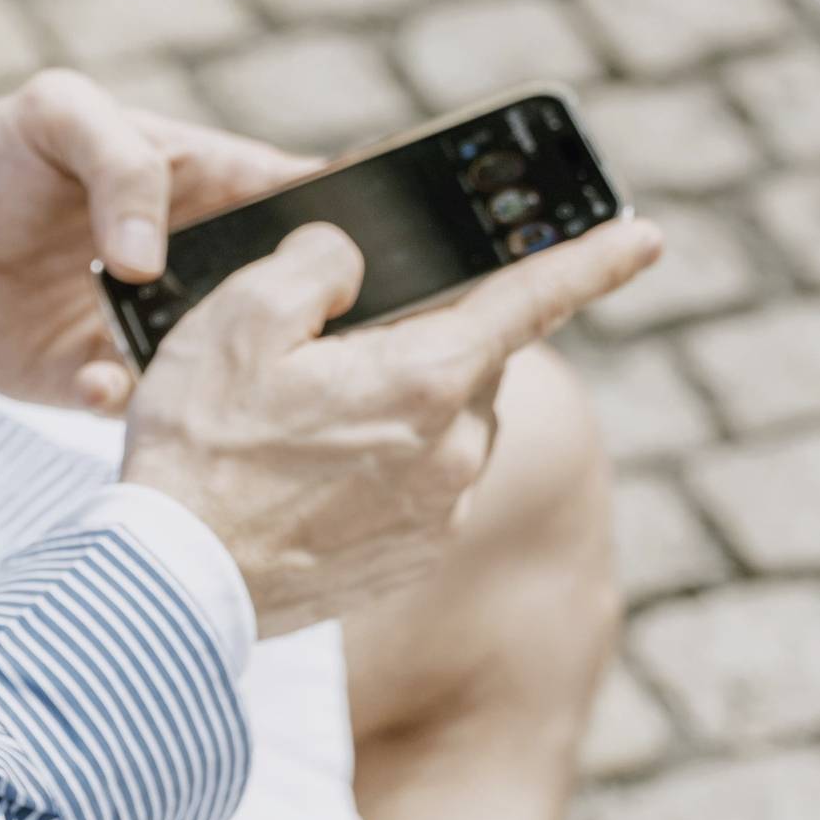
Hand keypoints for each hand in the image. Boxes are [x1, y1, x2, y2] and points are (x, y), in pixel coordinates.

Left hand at [0, 70, 307, 410]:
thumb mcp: (53, 112)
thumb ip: (119, 160)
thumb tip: (149, 256)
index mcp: (193, 177)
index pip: (289, 192)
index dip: (338, 218)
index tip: (371, 251)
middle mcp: (183, 255)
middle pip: (272, 289)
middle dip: (296, 313)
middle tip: (303, 336)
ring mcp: (144, 322)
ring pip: (219, 359)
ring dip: (218, 370)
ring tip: (202, 372)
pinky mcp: (95, 379)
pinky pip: (141, 406)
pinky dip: (130, 402)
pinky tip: (97, 380)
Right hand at [122, 211, 662, 636]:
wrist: (173, 584)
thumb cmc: (203, 443)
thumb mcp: (241, 315)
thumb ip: (317, 265)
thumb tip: (352, 265)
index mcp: (428, 378)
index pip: (531, 299)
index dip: (592, 259)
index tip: (646, 236)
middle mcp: (456, 449)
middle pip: (465, 358)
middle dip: (416, 338)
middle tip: (320, 352)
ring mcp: (439, 512)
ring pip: (444, 421)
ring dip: (396, 402)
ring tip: (294, 423)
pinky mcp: (414, 556)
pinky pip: (419, 480)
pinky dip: (379, 462)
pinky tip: (302, 474)